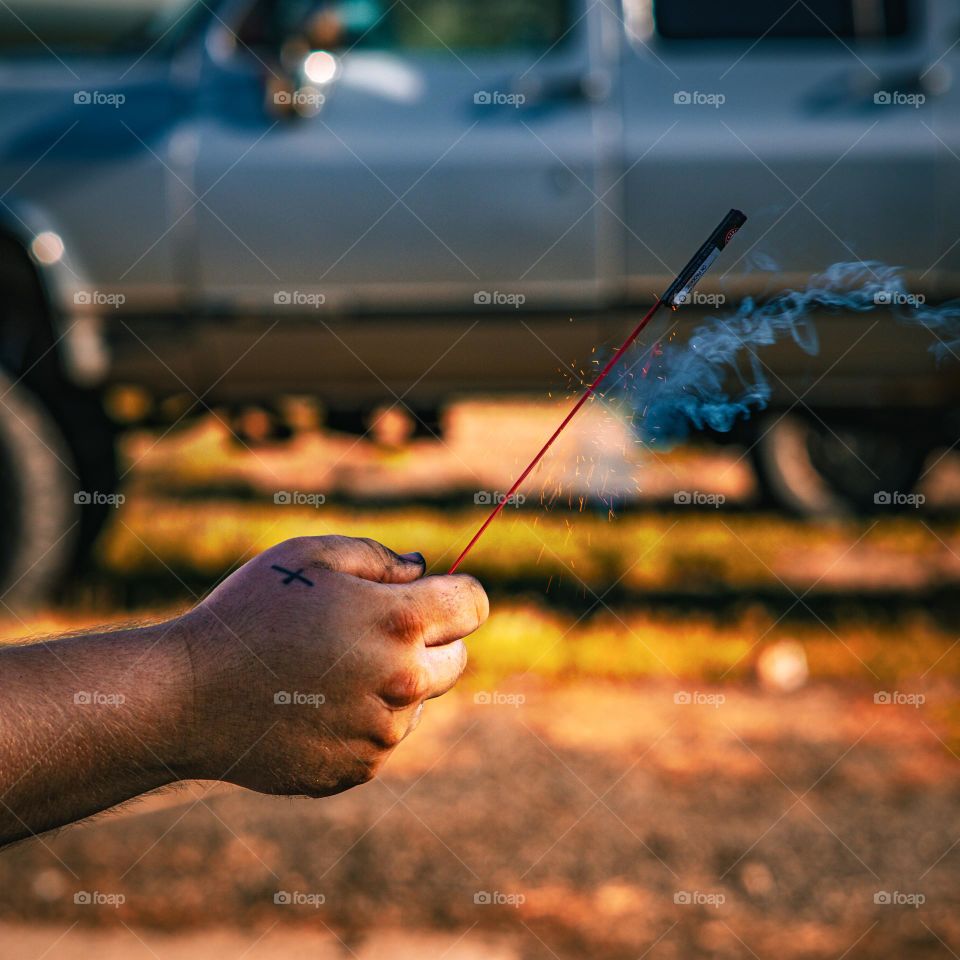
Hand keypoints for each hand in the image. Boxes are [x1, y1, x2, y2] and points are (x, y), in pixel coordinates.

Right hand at [177, 536, 487, 796]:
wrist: (187, 698)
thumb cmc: (247, 613)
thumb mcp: (310, 556)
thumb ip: (379, 557)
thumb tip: (422, 570)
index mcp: (399, 622)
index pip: (473, 605)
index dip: (457, 593)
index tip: (434, 594)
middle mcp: (403, 682)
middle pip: (457, 658)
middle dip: (431, 640)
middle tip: (374, 630)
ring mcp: (382, 734)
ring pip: (417, 701)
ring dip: (393, 683)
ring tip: (326, 669)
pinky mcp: (358, 769)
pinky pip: (382, 738)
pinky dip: (362, 720)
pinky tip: (311, 705)